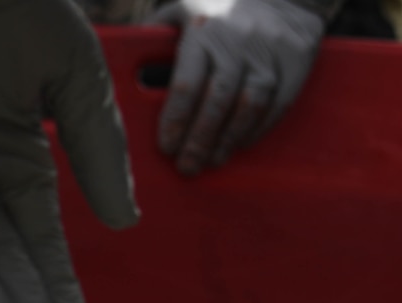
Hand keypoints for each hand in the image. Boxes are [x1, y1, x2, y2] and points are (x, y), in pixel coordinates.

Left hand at [153, 0, 325, 176]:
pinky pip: (282, 98)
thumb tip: (120, 83)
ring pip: (252, 103)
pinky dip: (262, 125)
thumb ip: (151, 44)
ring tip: (213, 158)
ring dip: (231, 138)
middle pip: (219, 100)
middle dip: (201, 139)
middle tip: (188, 165)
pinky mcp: (302, 48)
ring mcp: (274, 41)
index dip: (176, 121)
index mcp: (203, 27)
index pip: (186, 85)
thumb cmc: (209, 7)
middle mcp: (240, 33)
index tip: (167, 147)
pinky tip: (243, 140)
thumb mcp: (176, 14)